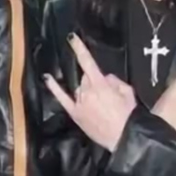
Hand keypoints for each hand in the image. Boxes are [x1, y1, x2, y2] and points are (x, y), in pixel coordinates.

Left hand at [43, 33, 137, 151]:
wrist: (124, 138)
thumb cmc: (129, 115)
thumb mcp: (128, 92)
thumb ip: (115, 81)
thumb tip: (106, 78)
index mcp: (100, 84)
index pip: (88, 62)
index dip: (79, 48)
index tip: (71, 38)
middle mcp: (87, 91)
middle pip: (85, 77)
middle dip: (94, 81)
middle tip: (107, 94)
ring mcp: (79, 103)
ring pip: (78, 88)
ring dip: (86, 90)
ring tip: (100, 103)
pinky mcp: (75, 114)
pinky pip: (62, 99)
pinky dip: (54, 88)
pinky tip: (47, 78)